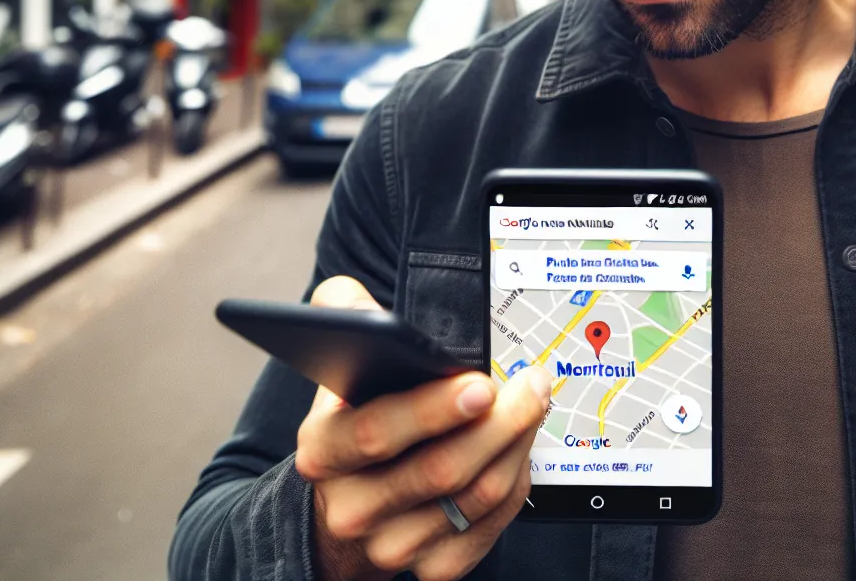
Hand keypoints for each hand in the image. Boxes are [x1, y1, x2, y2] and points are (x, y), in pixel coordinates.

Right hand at [296, 276, 551, 580]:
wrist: (349, 503)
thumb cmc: (357, 421)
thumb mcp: (339, 366)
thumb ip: (343, 316)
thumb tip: (352, 301)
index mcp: (325, 449)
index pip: (378, 433)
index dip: (433, 409)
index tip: (480, 383)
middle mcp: (353, 505)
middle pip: (441, 470)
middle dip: (500, 421)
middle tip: (531, 385)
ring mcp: (391, 543)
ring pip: (477, 497)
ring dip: (517, 445)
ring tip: (531, 405)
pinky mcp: (431, 566)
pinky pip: (491, 526)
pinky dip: (516, 483)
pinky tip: (516, 451)